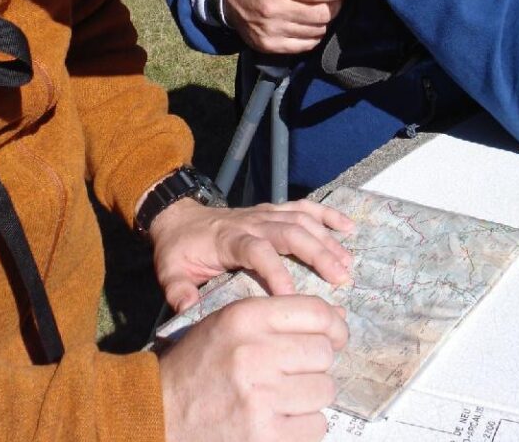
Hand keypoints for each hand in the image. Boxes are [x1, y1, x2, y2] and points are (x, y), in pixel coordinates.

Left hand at [149, 197, 353, 312]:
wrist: (177, 218)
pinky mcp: (272, 211)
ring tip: (348, 263)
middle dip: (317, 253)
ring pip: (301, 220)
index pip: (257, 250)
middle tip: (341, 279)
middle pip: (289, 232)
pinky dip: (327, 215)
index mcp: (228, 239)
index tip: (292, 297)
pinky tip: (348, 228)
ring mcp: (264, 213)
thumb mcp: (170, 271)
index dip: (275, 271)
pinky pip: (303, 208)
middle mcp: (251, 222)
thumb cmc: (179, 250)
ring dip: (326, 239)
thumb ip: (179, 291)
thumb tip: (189, 311)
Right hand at [159, 294, 347, 441]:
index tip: (335, 336)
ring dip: (311, 395)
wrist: (162, 412)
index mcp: (244, 318)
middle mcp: (253, 353)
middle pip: (323, 352)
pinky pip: (315, 426)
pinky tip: (280, 418)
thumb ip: (279, 317)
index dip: (334, 325)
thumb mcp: (229, 324)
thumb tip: (338, 319)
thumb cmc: (199, 364)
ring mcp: (260, 398)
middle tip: (297, 371)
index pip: (314, 312)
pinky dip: (304, 425)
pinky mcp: (265, 436)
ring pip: (324, 390)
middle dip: (316, 363)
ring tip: (285, 396)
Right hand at [222, 0, 349, 52]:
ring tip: (321, 8)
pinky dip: (314, 34)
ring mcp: (270, 29)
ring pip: (317, 30)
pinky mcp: (268, 45)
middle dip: (336, 4)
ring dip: (325, 20)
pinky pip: (306, 45)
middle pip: (323, 13)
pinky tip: (310, 23)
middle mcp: (272, 7)